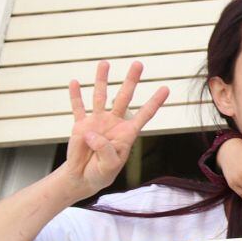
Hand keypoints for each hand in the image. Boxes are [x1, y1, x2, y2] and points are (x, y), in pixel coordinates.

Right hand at [62, 61, 167, 198]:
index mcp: (127, 133)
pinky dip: (76, 96)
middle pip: (124, 97)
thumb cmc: (102, 172)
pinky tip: (75, 82)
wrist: (84, 177)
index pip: (144, 114)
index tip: (166, 88)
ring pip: (101, 96)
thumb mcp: (109, 165)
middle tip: (138, 63)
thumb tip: (91, 132)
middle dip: (131, 81)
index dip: (155, 102)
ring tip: (105, 63)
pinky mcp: (80, 125)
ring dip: (102, 80)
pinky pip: (78, 108)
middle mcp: (114, 123)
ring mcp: (97, 122)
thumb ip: (104, 149)